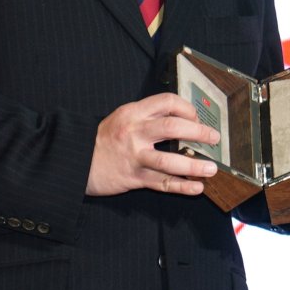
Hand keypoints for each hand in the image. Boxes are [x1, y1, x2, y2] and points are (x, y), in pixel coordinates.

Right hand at [87, 93, 219, 196]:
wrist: (75, 161)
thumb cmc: (103, 139)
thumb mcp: (122, 118)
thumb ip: (147, 117)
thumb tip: (183, 119)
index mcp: (133, 113)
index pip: (166, 102)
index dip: (186, 108)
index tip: (197, 117)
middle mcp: (134, 132)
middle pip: (172, 127)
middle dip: (198, 132)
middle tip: (214, 138)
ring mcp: (134, 156)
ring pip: (169, 160)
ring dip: (194, 165)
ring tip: (211, 169)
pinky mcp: (133, 177)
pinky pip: (162, 183)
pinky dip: (181, 186)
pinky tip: (196, 187)